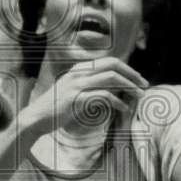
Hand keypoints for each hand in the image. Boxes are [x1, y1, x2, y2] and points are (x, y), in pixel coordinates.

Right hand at [27, 57, 147, 137]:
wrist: (36, 118)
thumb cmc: (55, 108)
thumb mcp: (71, 91)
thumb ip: (88, 86)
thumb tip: (111, 88)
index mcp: (79, 69)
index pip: (109, 61)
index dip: (126, 69)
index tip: (137, 79)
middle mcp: (78, 73)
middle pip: (113, 65)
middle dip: (132, 74)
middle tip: (144, 85)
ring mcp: (77, 85)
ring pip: (111, 78)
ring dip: (129, 87)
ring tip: (139, 96)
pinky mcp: (77, 98)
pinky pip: (104, 96)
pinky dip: (118, 101)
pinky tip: (124, 108)